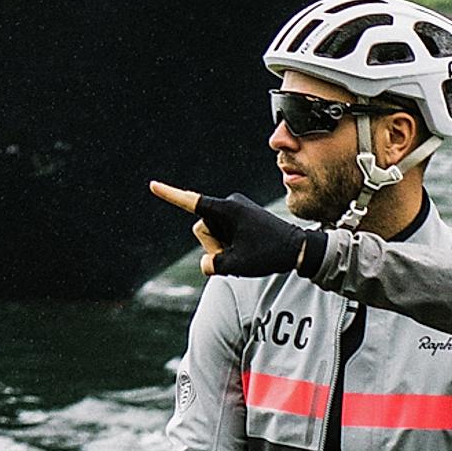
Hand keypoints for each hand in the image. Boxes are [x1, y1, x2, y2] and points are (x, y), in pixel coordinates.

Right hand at [148, 184, 318, 279]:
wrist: (299, 249)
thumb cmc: (269, 254)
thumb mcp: (236, 265)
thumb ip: (212, 264)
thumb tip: (206, 263)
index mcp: (227, 210)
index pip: (191, 202)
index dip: (170, 195)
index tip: (152, 185)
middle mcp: (229, 204)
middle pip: (202, 228)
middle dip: (213, 245)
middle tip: (239, 253)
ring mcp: (235, 209)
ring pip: (212, 232)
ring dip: (223, 246)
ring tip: (247, 251)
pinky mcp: (240, 216)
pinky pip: (223, 231)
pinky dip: (229, 244)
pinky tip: (245, 248)